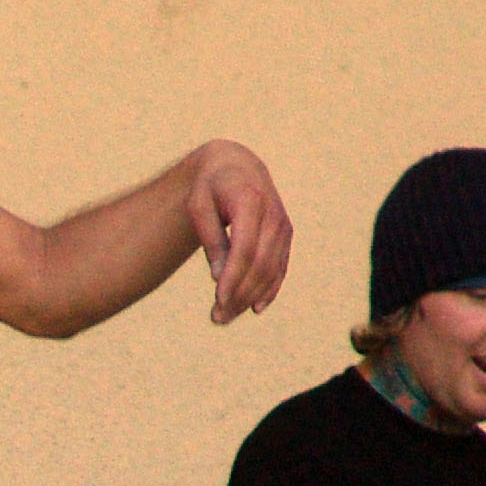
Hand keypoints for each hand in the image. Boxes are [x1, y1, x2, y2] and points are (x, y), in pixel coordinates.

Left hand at [190, 142, 291, 322]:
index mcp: (250, 201)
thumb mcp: (199, 207)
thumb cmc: (211, 188)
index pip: (245, 248)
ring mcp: (282, 226)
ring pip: (271, 270)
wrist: (236, 167)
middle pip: (259, 264)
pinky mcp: (285, 236)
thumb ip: (212, 239)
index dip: (233, 278)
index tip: (218, 301)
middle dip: (239, 294)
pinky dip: (270, 289)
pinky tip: (255, 308)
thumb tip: (218, 276)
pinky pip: (280, 267)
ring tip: (224, 316)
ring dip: (250, 297)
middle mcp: (273, 215)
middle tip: (216, 318)